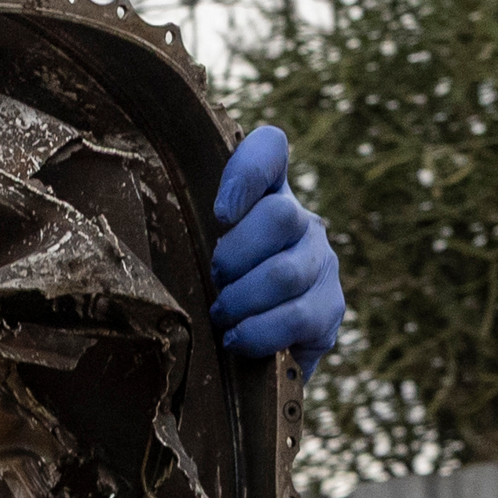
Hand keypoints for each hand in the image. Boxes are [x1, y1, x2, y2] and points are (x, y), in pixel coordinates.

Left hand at [209, 127, 344, 360]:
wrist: (257, 348)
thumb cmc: (216, 294)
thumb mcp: (197, 253)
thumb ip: (188, 228)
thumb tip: (167, 223)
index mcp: (267, 196)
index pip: (269, 149)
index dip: (247, 171)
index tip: (220, 214)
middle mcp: (303, 222)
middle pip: (280, 215)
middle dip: (236, 255)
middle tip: (216, 279)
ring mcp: (322, 264)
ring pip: (285, 273)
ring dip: (242, 300)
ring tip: (222, 316)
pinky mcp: (331, 308)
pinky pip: (296, 318)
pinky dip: (259, 333)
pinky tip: (238, 339)